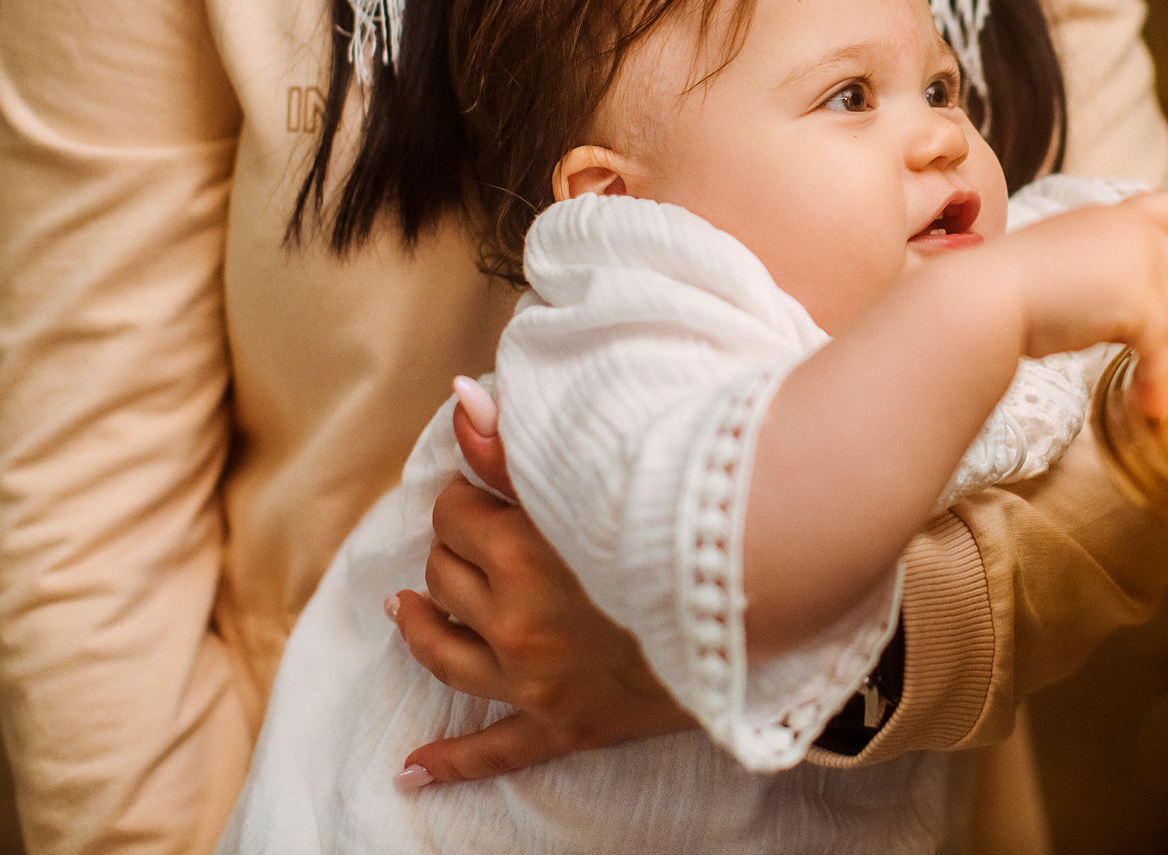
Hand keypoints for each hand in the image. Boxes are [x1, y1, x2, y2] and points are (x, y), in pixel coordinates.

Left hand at [386, 387, 694, 786]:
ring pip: (445, 653)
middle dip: (455, 551)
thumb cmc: (686, 521)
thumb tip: (460, 398)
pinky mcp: (566, 725)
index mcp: (521, 554)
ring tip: (409, 607)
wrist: (758, 594)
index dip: (469, 496)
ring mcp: (536, 682)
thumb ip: (515, 444)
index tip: (491, 490)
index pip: (454, 515)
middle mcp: (517, 622)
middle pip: (446, 577)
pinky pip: (496, 752)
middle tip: (478, 534)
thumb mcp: (596, 478)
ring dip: (423, 626)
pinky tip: (412, 770)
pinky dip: (453, 762)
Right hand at [985, 190, 1167, 420]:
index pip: (1166, 210)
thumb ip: (1089, 281)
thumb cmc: (996, 293)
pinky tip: (1151, 407)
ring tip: (1162, 401)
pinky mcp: (1138, 295)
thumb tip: (1102, 317)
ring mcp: (1136, 257)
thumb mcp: (1052, 271)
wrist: (982, 297)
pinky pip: (1162, 346)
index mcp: (1104, 217)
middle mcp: (1125, 227)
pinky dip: (1157, 380)